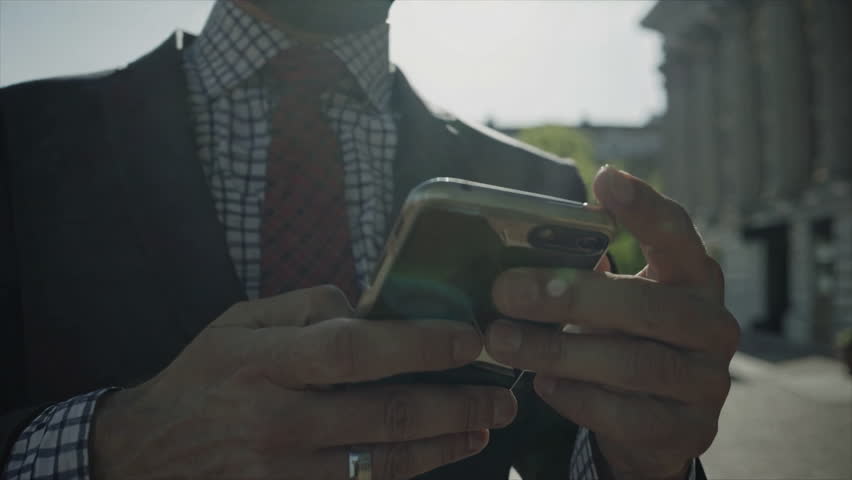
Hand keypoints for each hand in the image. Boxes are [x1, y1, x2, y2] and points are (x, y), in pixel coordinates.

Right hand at [92, 286, 516, 479]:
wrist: (144, 456)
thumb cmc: (202, 378)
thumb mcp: (237, 322)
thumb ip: (304, 307)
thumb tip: (371, 308)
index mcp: (261, 361)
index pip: (353, 350)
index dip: (418, 344)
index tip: (470, 339)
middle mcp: (273, 418)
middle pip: (381, 413)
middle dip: (454, 405)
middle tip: (502, 398)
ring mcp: (279, 471)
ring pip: (379, 462)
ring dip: (441, 445)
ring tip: (484, 428)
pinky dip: (403, 474)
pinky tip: (436, 455)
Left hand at [486, 167, 738, 479]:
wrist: (660, 426)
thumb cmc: (626, 343)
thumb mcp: (615, 304)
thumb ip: (587, 274)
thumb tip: (521, 242)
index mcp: (693, 279)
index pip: (678, 234)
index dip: (645, 209)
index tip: (605, 180)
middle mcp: (712, 324)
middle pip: (646, 306)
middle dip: (569, 296)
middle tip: (505, 290)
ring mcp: (707, 380)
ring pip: (633, 363)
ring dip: (558, 351)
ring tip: (503, 339)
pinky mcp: (688, 429)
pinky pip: (628, 414)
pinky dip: (578, 398)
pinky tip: (541, 385)